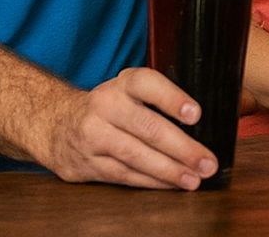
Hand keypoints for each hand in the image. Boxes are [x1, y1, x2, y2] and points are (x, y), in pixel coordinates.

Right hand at [40, 67, 215, 189]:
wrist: (56, 123)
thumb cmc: (110, 106)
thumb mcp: (130, 90)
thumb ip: (162, 98)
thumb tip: (211, 118)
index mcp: (123, 85)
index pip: (148, 84)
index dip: (172, 99)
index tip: (196, 114)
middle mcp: (105, 107)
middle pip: (148, 128)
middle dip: (182, 148)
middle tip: (207, 161)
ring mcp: (93, 137)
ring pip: (136, 156)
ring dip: (169, 171)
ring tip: (194, 178)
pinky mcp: (87, 164)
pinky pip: (125, 175)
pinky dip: (151, 182)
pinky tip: (171, 184)